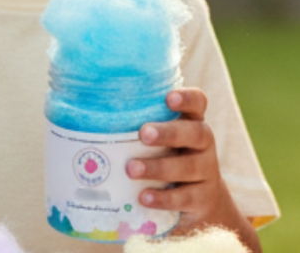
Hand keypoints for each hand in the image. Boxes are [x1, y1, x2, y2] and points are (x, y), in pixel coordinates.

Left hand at [129, 88, 240, 233]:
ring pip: (188, 167)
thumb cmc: (172, 161)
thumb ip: (143, 129)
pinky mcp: (204, 199)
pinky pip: (185, 198)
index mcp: (193, 123)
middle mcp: (204, 144)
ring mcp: (207, 172)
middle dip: (169, 133)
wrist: (202, 201)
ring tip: (132, 169)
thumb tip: (92, 113)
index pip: (198, 103)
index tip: (168, 98)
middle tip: (143, 133)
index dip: (187, 98)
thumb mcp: (164, 143)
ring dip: (159, 168)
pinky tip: (144, 197)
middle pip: (195, 133)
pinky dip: (164, 198)